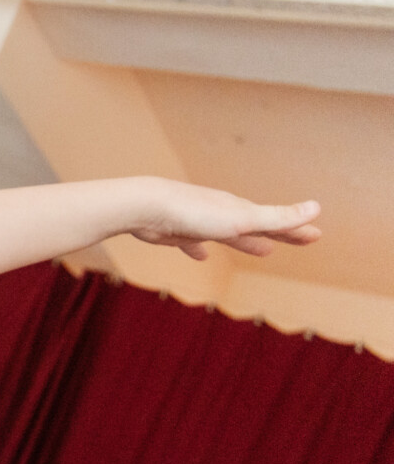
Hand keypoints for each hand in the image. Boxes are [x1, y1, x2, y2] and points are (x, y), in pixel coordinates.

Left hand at [128, 180, 320, 260]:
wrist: (146, 206)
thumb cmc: (194, 213)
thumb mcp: (241, 219)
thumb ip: (277, 217)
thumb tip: (317, 207)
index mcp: (239, 210)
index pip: (276, 222)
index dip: (297, 229)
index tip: (317, 235)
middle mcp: (221, 213)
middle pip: (257, 226)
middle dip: (279, 234)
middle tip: (299, 240)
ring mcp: (198, 222)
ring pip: (228, 234)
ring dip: (246, 242)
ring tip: (263, 250)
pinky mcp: (175, 233)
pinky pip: (191, 243)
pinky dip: (199, 249)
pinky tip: (201, 257)